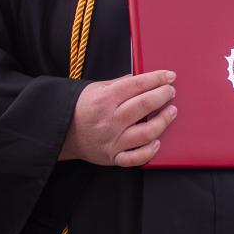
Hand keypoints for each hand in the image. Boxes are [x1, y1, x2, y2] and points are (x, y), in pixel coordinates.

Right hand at [60, 71, 176, 165]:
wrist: (62, 132)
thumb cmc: (83, 107)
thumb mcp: (97, 88)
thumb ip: (121, 83)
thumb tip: (145, 78)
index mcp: (104, 99)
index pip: (137, 85)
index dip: (157, 78)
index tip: (170, 75)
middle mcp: (109, 120)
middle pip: (144, 105)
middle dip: (163, 95)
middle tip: (171, 91)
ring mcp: (112, 141)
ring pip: (146, 132)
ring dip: (163, 121)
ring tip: (171, 111)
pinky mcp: (113, 157)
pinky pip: (135, 158)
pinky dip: (149, 151)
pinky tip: (157, 142)